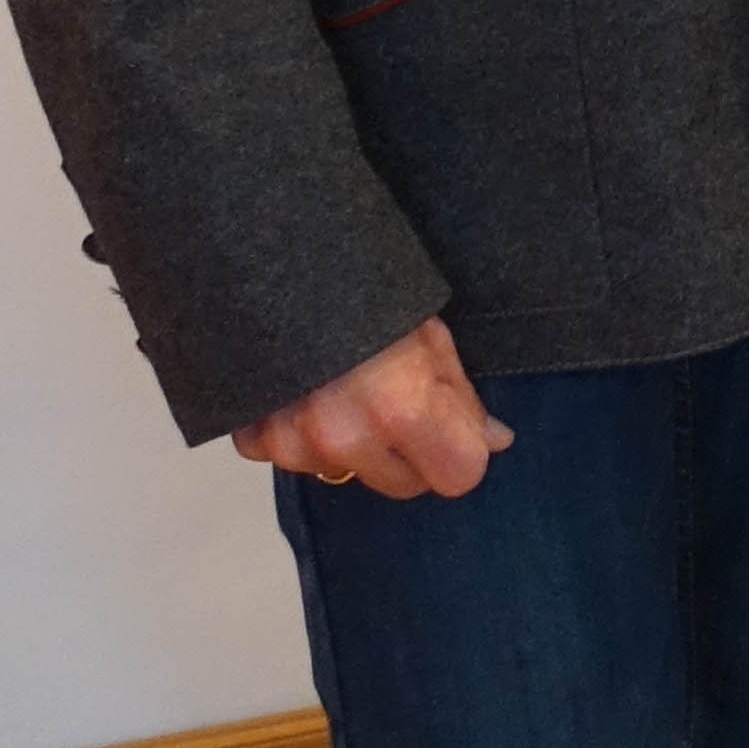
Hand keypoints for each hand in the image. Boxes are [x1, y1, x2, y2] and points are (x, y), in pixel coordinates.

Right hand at [230, 317, 509, 500]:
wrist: (282, 263)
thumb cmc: (366, 291)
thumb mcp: (432, 336)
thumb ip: (462, 399)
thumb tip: (493, 441)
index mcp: (402, 411)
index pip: (458, 477)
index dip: (463, 452)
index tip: (459, 432)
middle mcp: (345, 438)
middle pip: (404, 484)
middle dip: (413, 454)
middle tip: (404, 403)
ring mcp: (294, 444)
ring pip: (349, 473)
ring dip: (356, 446)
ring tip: (350, 390)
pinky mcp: (254, 440)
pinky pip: (294, 460)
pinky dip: (303, 437)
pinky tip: (308, 394)